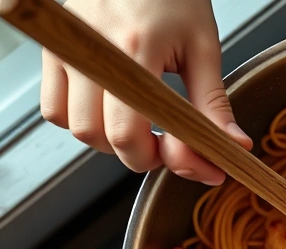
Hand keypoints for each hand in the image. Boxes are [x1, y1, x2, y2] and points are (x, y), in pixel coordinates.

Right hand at [40, 0, 251, 184]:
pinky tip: (113, 110)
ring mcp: (66, 50)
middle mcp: (92, 51)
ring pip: (75, 128)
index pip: (129, 133)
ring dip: (110, 140)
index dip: (166, 160)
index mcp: (134, 49)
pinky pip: (55, 107)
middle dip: (140, 153)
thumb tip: (234, 146)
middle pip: (101, 138)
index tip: (200, 165)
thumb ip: (213, 103)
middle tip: (169, 142)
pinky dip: (82, 120)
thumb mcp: (202, 46)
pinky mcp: (52, 51)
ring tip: (143, 124)